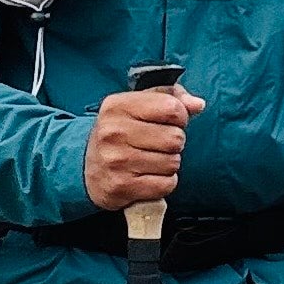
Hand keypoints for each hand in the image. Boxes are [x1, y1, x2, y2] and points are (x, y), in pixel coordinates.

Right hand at [84, 86, 205, 210]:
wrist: (86, 169)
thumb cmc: (121, 133)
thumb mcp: (138, 105)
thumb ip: (171, 97)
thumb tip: (197, 104)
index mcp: (117, 106)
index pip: (172, 108)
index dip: (180, 116)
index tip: (170, 121)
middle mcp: (113, 132)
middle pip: (175, 138)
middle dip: (174, 143)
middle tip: (158, 144)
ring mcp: (116, 161)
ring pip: (173, 163)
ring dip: (168, 163)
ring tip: (151, 160)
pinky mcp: (121, 186)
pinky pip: (166, 184)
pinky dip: (164, 182)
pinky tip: (148, 176)